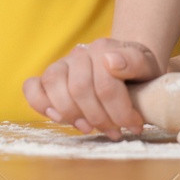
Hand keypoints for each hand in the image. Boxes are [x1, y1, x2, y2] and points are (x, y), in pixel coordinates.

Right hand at [22, 38, 163, 138]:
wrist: (127, 67)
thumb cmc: (136, 72)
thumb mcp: (147, 66)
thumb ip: (135, 61)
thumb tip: (111, 61)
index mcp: (104, 48)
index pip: (106, 85)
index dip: (120, 111)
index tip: (134, 125)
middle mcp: (80, 53)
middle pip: (80, 89)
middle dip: (100, 118)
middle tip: (115, 131)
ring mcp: (62, 64)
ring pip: (54, 85)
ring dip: (72, 114)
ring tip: (90, 127)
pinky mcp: (49, 77)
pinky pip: (32, 87)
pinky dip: (41, 104)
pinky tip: (58, 117)